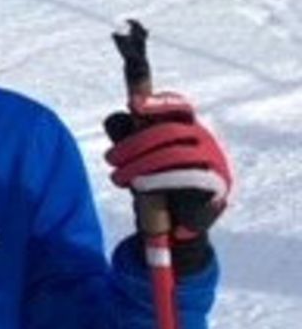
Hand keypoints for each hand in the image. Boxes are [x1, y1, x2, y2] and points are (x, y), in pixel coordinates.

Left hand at [105, 92, 230, 263]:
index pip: (178, 107)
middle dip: (134, 144)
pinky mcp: (217, 186)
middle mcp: (205, 140)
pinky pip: (188, 178)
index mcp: (188, 128)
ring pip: (175, 154)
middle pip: (168, 132)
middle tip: (110, 159)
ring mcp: (214, 162)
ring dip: (141, 164)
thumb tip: (116, 116)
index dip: (159, 103)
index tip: (133, 104)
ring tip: (118, 177)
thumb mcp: (137, 157)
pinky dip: (160, 180)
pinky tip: (140, 186)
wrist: (175, 225)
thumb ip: (126, 135)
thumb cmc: (154, 183)